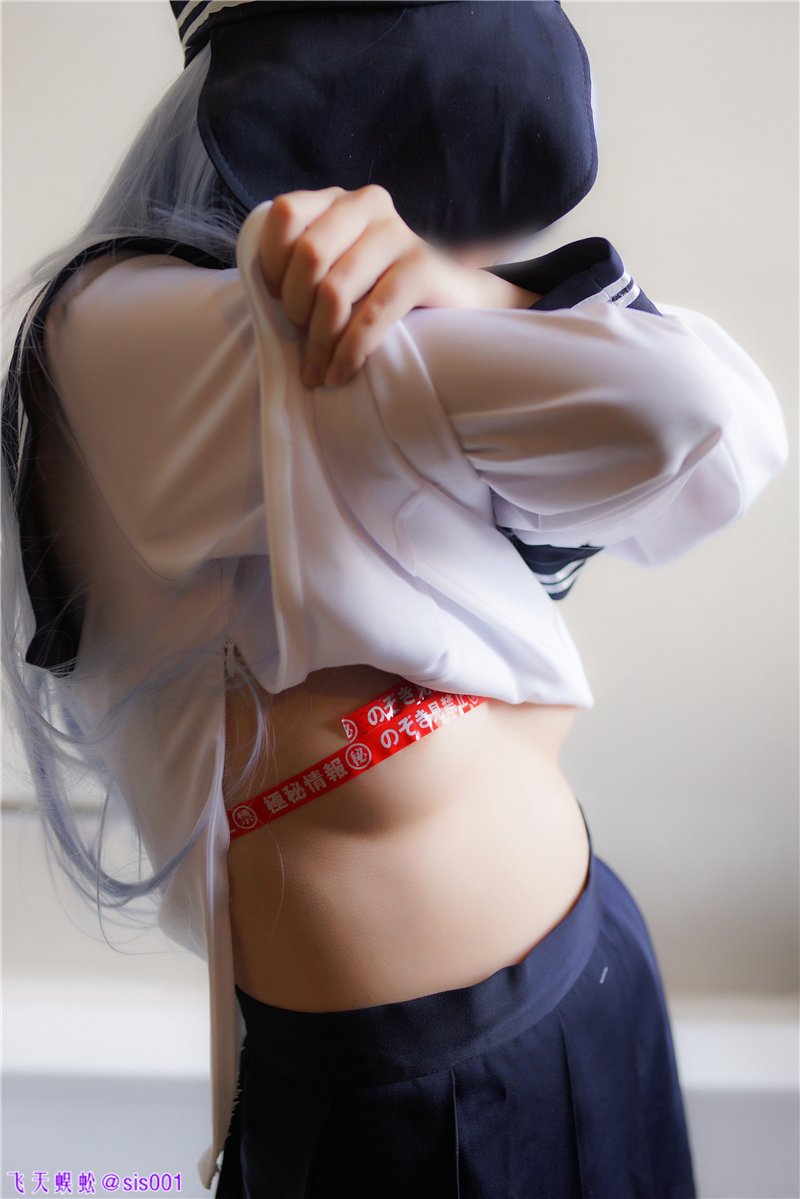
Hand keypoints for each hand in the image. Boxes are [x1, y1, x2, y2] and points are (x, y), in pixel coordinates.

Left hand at [256, 185, 539, 387]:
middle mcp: (367, 204)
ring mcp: (398, 233)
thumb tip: (260, 299)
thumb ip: (300, 267)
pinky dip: (350, 351)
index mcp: (336, 200)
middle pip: (307, 256)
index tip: (276, 300)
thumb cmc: (377, 292)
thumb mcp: (334, 269)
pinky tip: (342, 373)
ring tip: (319, 369)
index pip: (284, 215)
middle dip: (296, 310)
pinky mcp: (422, 266)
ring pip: (335, 289)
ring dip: (321, 341)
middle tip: (304, 341)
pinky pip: (372, 314)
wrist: (451, 303)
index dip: (272, 264)